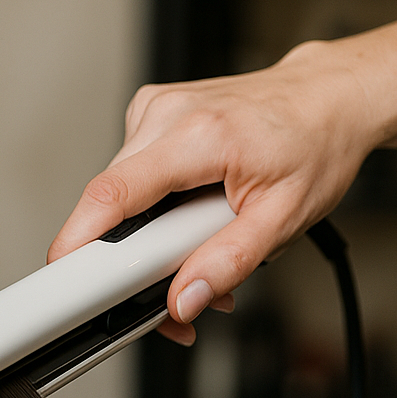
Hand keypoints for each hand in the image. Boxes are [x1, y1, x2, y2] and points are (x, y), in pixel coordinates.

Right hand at [49, 41, 381, 343]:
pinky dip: (150, 200)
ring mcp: (155, 107)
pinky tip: (185, 202)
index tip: (66, 278)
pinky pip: (130, 171)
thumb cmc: (315, 146)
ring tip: (195, 237)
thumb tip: (184, 300)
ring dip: (146, 230)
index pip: (113, 195)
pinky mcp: (150, 110)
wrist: (330, 97)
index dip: (78, 241)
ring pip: (119, 190)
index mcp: (201, 136)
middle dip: (131, 255)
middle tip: (177, 282)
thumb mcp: (286, 218)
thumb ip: (229, 263)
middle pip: (110, 201)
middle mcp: (168, 112)